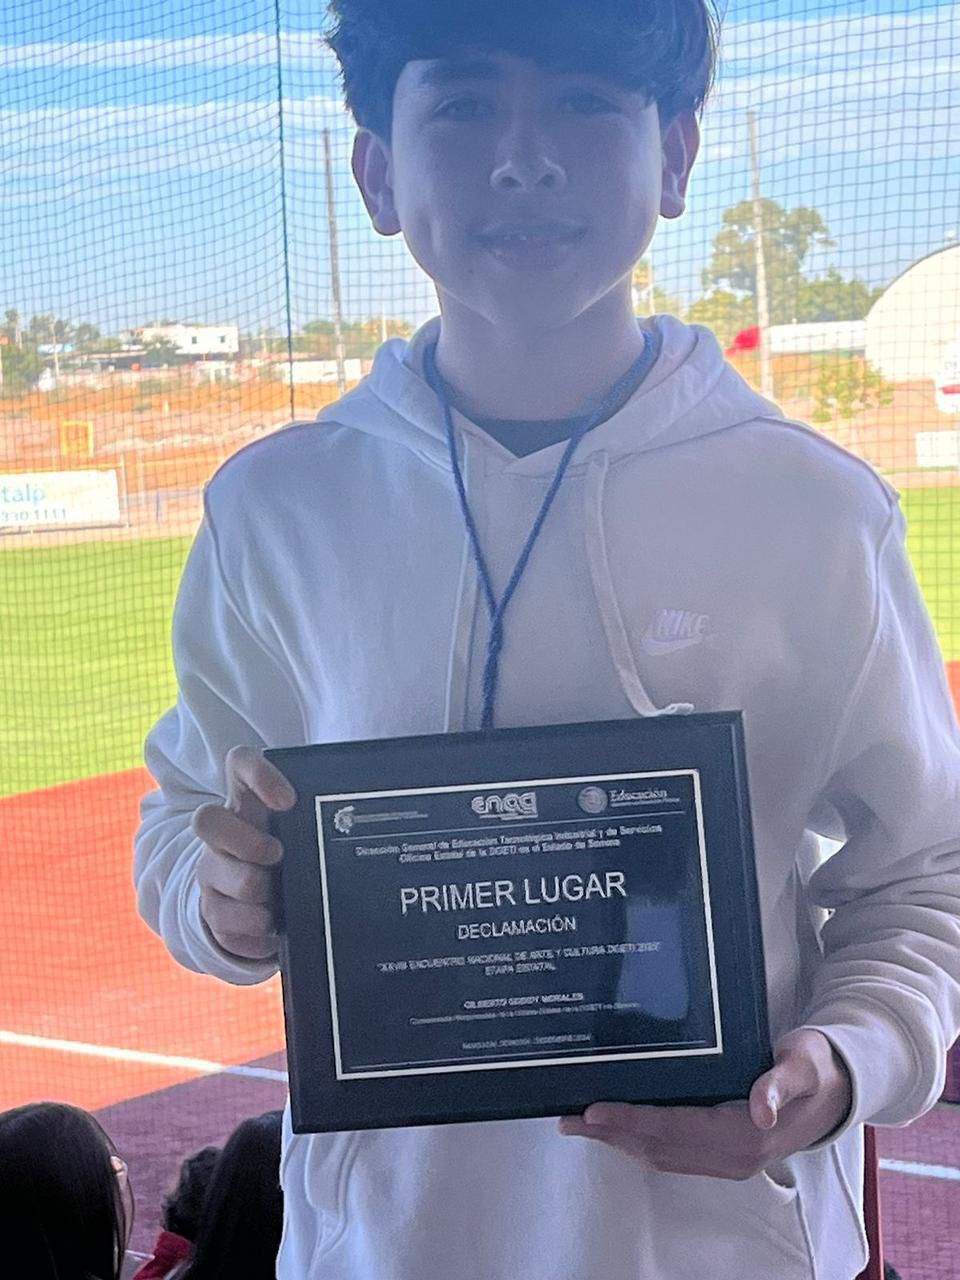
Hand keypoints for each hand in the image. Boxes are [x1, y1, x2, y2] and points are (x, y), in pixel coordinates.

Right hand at [191, 746, 296, 959]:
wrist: (257, 904)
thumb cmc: (288, 855)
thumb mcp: (298, 832)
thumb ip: (314, 819)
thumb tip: (357, 818)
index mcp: (247, 802)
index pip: (240, 765)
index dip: (258, 775)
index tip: (288, 799)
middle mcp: (223, 834)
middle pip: (208, 819)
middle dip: (244, 840)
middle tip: (278, 855)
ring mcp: (213, 871)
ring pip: (216, 874)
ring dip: (251, 890)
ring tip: (277, 903)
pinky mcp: (212, 911)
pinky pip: (223, 921)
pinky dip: (252, 931)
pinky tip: (270, 931)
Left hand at [559, 1028, 851, 1178]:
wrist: (838, 1087)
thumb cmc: (816, 1066)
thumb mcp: (802, 1064)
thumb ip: (779, 1084)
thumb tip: (758, 1112)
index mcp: (746, 1136)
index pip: (674, 1128)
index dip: (632, 1120)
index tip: (594, 1110)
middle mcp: (733, 1157)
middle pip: (659, 1148)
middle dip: (611, 1134)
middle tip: (567, 1118)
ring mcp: (728, 1160)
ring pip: (662, 1155)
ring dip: (619, 1141)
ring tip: (579, 1124)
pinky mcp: (724, 1154)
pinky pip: (673, 1154)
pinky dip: (640, 1142)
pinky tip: (619, 1127)